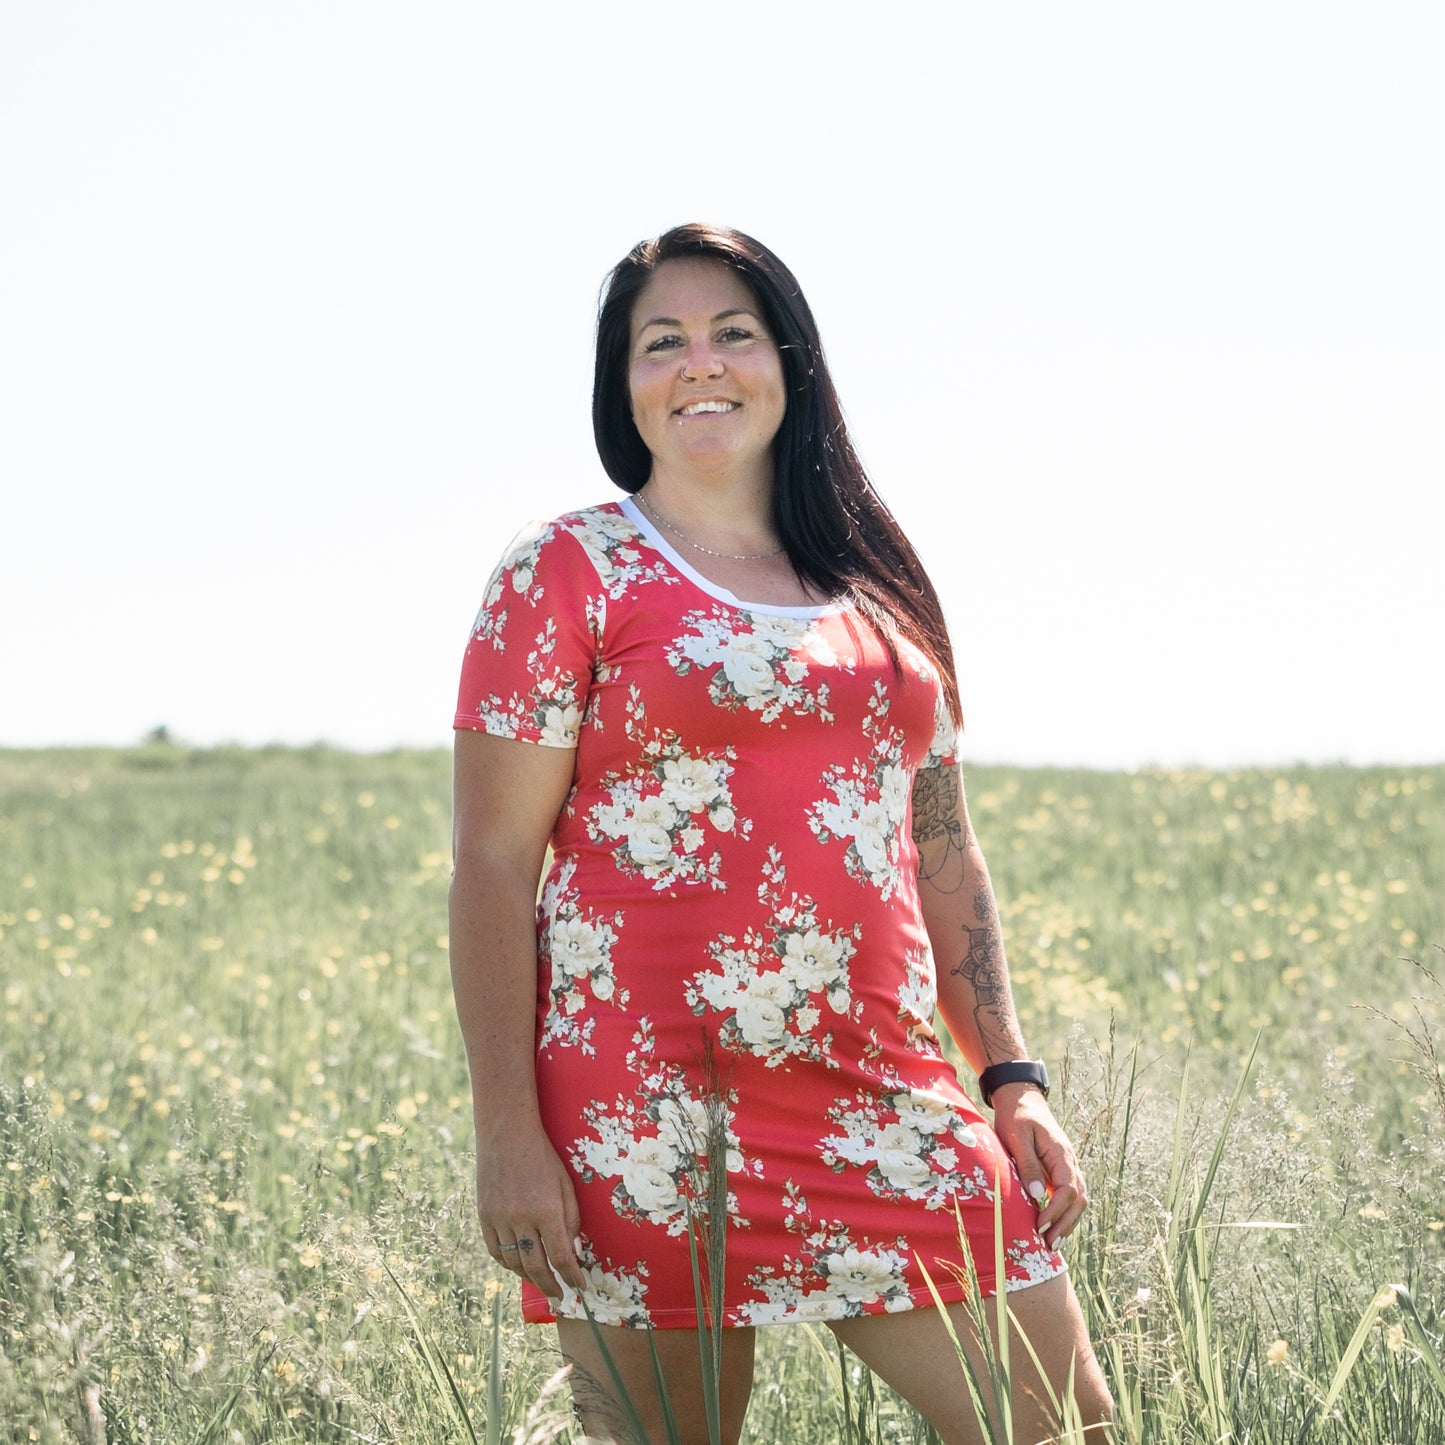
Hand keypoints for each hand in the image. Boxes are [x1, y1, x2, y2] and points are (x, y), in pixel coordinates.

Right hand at [476, 1121, 585, 1298]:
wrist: (507, 1134)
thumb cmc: (543, 1157)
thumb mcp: (565, 1184)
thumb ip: (571, 1219)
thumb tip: (575, 1252)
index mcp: (547, 1210)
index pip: (561, 1257)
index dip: (572, 1277)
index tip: (580, 1288)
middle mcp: (522, 1219)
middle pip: (537, 1267)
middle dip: (551, 1285)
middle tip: (560, 1295)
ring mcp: (500, 1219)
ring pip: (514, 1263)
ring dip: (529, 1277)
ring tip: (541, 1281)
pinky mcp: (484, 1216)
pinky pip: (495, 1251)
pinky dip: (507, 1263)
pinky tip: (518, 1265)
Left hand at [989, 1084, 1087, 1249]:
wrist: (1021, 1099)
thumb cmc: (1016, 1116)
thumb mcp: (1017, 1136)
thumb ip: (1028, 1164)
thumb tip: (1038, 1195)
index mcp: (1061, 1153)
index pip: (1067, 1189)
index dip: (1056, 1211)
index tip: (1040, 1225)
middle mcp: (1070, 1162)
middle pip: (1079, 1199)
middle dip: (1065, 1224)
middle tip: (1048, 1245)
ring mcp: (1067, 1167)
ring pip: (1078, 1200)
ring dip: (1068, 1223)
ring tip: (1053, 1245)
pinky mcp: (1060, 1171)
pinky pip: (1069, 1197)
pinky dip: (1065, 1215)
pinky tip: (1054, 1229)